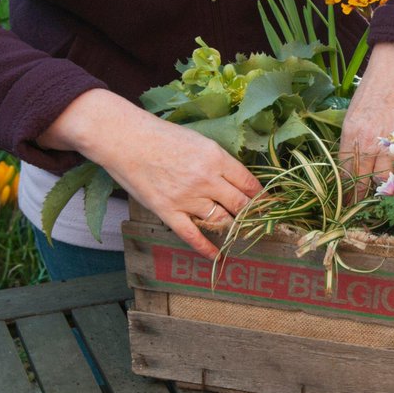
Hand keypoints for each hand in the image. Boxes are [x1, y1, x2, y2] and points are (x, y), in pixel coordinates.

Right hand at [39, 89, 260, 256]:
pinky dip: (207, 249)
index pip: (249, 183)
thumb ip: (219, 161)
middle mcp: (206, 180)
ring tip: (239, 232)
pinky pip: (193, 236)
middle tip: (258, 221)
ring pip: (221, 222)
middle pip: (240, 205)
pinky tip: (218, 256)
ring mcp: (187, 198)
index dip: (261, 197)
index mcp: (216, 158)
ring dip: (233, 228)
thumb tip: (238, 180)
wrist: (125, 140)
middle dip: (252, 215)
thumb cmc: (161, 136)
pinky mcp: (168, 212)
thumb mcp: (198, 140)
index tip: (268, 204)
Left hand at [340, 42, 393, 195]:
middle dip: (362, 198)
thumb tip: (356, 158)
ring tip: (386, 202)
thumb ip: (355, 135)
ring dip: (386, 193)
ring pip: (385, 179)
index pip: (344, 171)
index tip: (347, 203)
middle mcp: (367, 140)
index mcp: (350, 133)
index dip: (346, 190)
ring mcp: (390, 140)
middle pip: (362, 180)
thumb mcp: (356, 109)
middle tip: (364, 211)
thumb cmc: (379, 81)